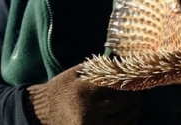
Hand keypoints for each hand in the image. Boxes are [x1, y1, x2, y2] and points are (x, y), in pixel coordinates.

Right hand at [26, 64, 140, 124]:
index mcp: (85, 93)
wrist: (41, 113)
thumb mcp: (76, 73)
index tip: (137, 78)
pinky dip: (129, 121)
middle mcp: (89, 113)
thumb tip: (126, 62)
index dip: (132, 82)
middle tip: (139, 90)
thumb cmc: (62, 89)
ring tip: (136, 102)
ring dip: (136, 109)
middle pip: (127, 103)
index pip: (120, 86)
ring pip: (128, 118)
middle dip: (137, 95)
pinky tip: (129, 114)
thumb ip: (100, 67)